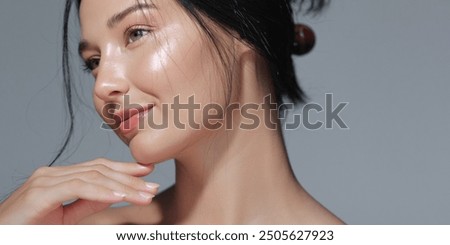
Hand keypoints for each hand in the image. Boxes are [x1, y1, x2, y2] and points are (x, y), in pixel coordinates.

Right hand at [0, 158, 158, 223]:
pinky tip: (120, 195)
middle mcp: (52, 174)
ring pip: (94, 177)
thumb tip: (115, 193)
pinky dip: (102, 191)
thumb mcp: (66, 217)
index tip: (148, 172)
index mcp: (59, 178)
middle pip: (100, 170)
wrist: (1, 238)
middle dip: (130, 177)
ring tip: (145, 194)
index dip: (125, 169)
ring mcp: (46, 180)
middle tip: (153, 185)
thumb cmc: (28, 231)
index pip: (98, 168)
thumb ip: (89, 203)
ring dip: (123, 186)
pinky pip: (78, 188)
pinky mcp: (41, 192)